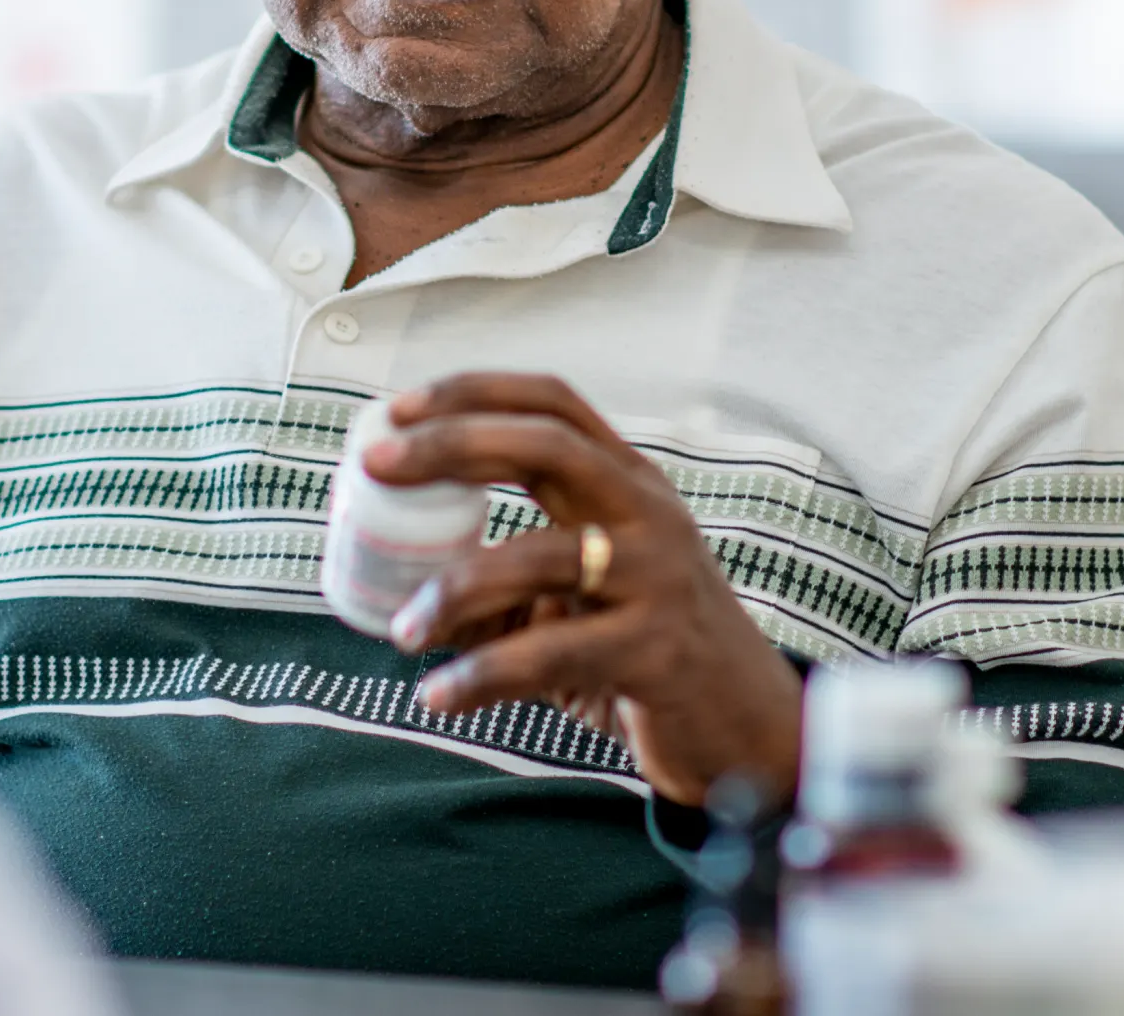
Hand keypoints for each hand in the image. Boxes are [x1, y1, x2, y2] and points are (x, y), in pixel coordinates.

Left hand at [367, 372, 802, 808]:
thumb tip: (395, 575)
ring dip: (453, 590)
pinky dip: (482, 676)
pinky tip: (438, 695)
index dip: (474, 393)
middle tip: (377, 468)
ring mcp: (659, 578)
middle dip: (453, 444)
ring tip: (403, 631)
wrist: (745, 729)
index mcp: (629, 484)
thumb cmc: (646, 648)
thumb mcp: (584, 592)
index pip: (553, 402)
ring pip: (538, 556)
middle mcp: (650, 514)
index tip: (398, 409)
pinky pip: (549, 654)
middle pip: (548, 445)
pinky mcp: (657, 650)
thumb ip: (508, 574)